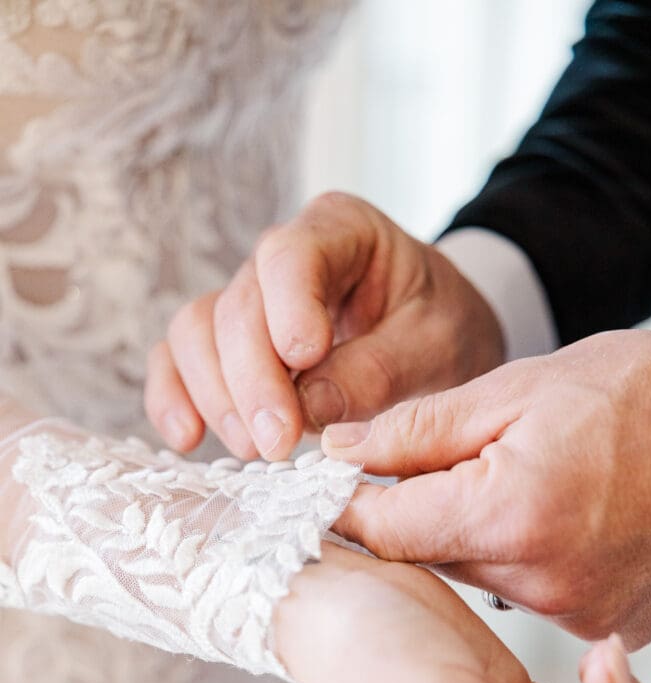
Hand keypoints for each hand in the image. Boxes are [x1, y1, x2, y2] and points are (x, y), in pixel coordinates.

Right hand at [144, 192, 502, 459]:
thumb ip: (378, 370)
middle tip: (277, 443)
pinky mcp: (228, 344)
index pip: (292, 256)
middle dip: (252, 380)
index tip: (304, 359)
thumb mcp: (436, 346)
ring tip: (253, 450)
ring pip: (197, 332)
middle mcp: (283, 260)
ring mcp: (248, 300)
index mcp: (341, 232)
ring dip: (216, 396)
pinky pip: (180, 360)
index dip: (287, 307)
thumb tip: (308, 408)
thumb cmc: (443, 329)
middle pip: (238, 306)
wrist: (439, 340)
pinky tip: (187, 440)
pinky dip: (175, 398)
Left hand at [322, 329, 650, 647]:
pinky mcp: (607, 625)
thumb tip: (339, 453)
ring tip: (517, 480)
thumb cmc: (641, 396)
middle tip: (441, 464)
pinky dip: (523, 559)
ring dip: (473, 535)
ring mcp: (580, 613)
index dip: (350, 505)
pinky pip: (529, 595)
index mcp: (512, 514)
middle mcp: (543, 582)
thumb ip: (415, 431)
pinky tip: (555, 515)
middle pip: (429, 557)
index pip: (386, 529)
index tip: (333, 487)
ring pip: (477, 577)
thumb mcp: (516, 389)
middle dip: (419, 512)